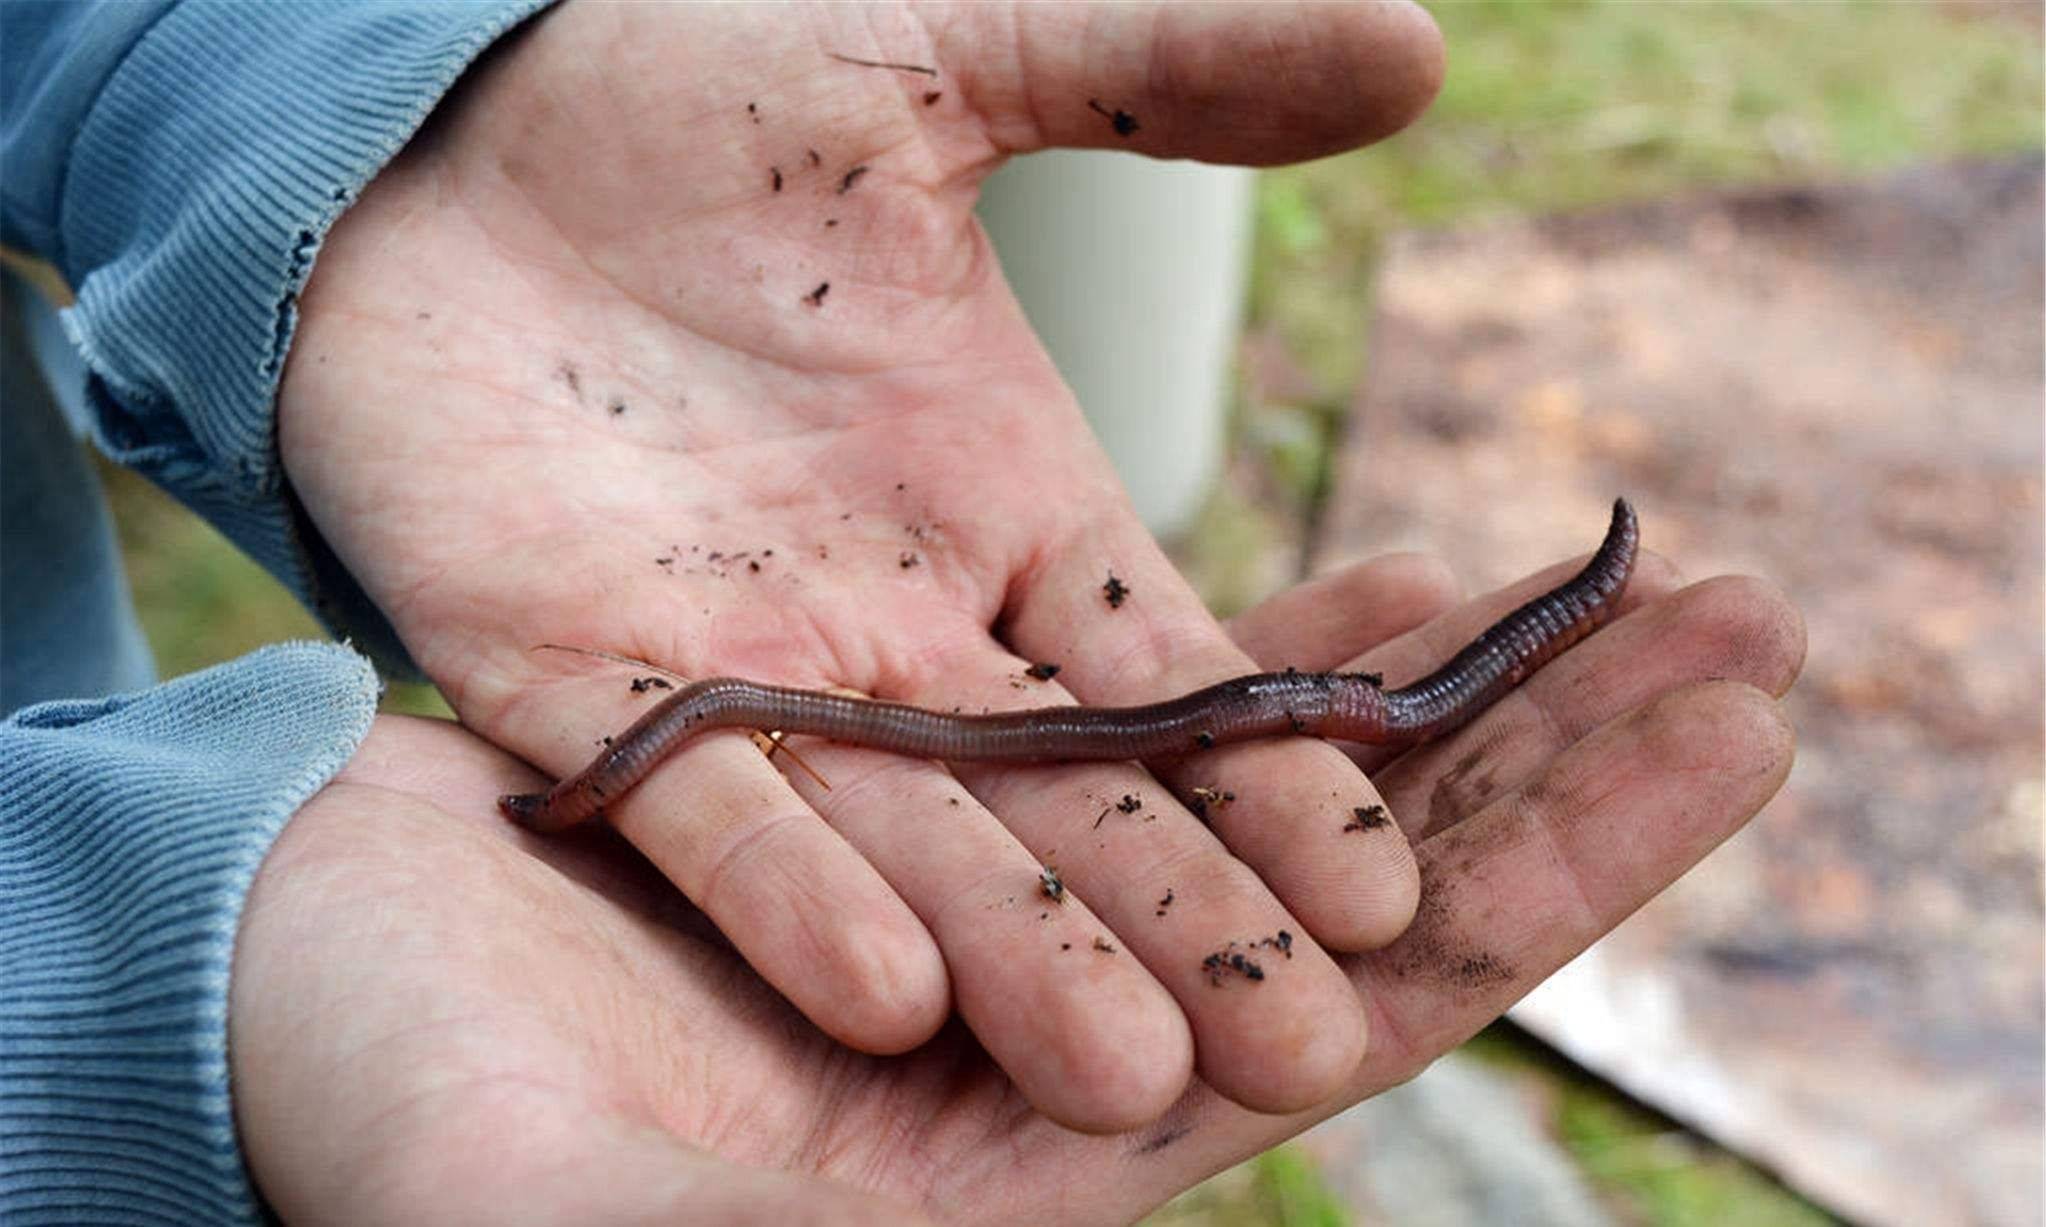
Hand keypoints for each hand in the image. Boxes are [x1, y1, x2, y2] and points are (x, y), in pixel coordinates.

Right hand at [229, 548, 1801, 1224]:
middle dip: (1557, 757)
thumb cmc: (442, 1171)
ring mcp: (990, 910)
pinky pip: (1117, 722)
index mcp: (1047, 1154)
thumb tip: (1128, 1168)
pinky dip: (1234, 653)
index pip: (1370, 1003)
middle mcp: (1056, 1029)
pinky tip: (1340, 592)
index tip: (1729, 740)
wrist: (303, 1024)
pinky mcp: (908, 809)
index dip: (1556, 872)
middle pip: (1364, 878)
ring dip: (1423, 682)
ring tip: (1583, 574)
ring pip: (1259, 785)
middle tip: (1743, 625)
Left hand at [277, 0, 1446, 1123]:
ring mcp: (753, 667)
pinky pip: (704, 814)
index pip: (1179, 673)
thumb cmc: (683, 94)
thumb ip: (1168, 72)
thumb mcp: (944, 61)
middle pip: (1074, 798)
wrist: (431, 135)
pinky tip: (882, 995)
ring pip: (911, 840)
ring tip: (1122, 1078)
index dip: (1280, 776)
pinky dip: (788, 897)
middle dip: (1187, 916)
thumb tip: (1421, 51)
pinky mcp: (586, 691)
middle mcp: (905, 618)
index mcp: (1012, 503)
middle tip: (1301, 1039)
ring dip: (1015, 955)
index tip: (1385, 882)